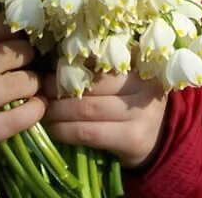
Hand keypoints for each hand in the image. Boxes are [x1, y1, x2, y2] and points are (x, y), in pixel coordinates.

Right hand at [0, 13, 44, 185]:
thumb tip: (9, 29)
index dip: (6, 27)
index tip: (15, 33)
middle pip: (4, 55)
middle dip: (24, 54)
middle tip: (27, 59)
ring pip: (14, 84)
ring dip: (32, 81)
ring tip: (31, 83)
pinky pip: (15, 119)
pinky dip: (34, 110)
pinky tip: (37, 106)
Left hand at [42, 71, 167, 168]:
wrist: (159, 139)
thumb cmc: (134, 104)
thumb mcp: (128, 82)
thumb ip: (104, 72)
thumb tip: (60, 63)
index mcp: (141, 66)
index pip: (102, 61)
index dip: (74, 66)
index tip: (53, 69)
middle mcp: (144, 87)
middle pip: (94, 85)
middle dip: (61, 88)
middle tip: (41, 90)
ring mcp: (140, 114)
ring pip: (88, 108)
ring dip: (59, 110)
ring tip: (45, 110)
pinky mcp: (131, 139)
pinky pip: (89, 132)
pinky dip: (66, 131)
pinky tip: (55, 130)